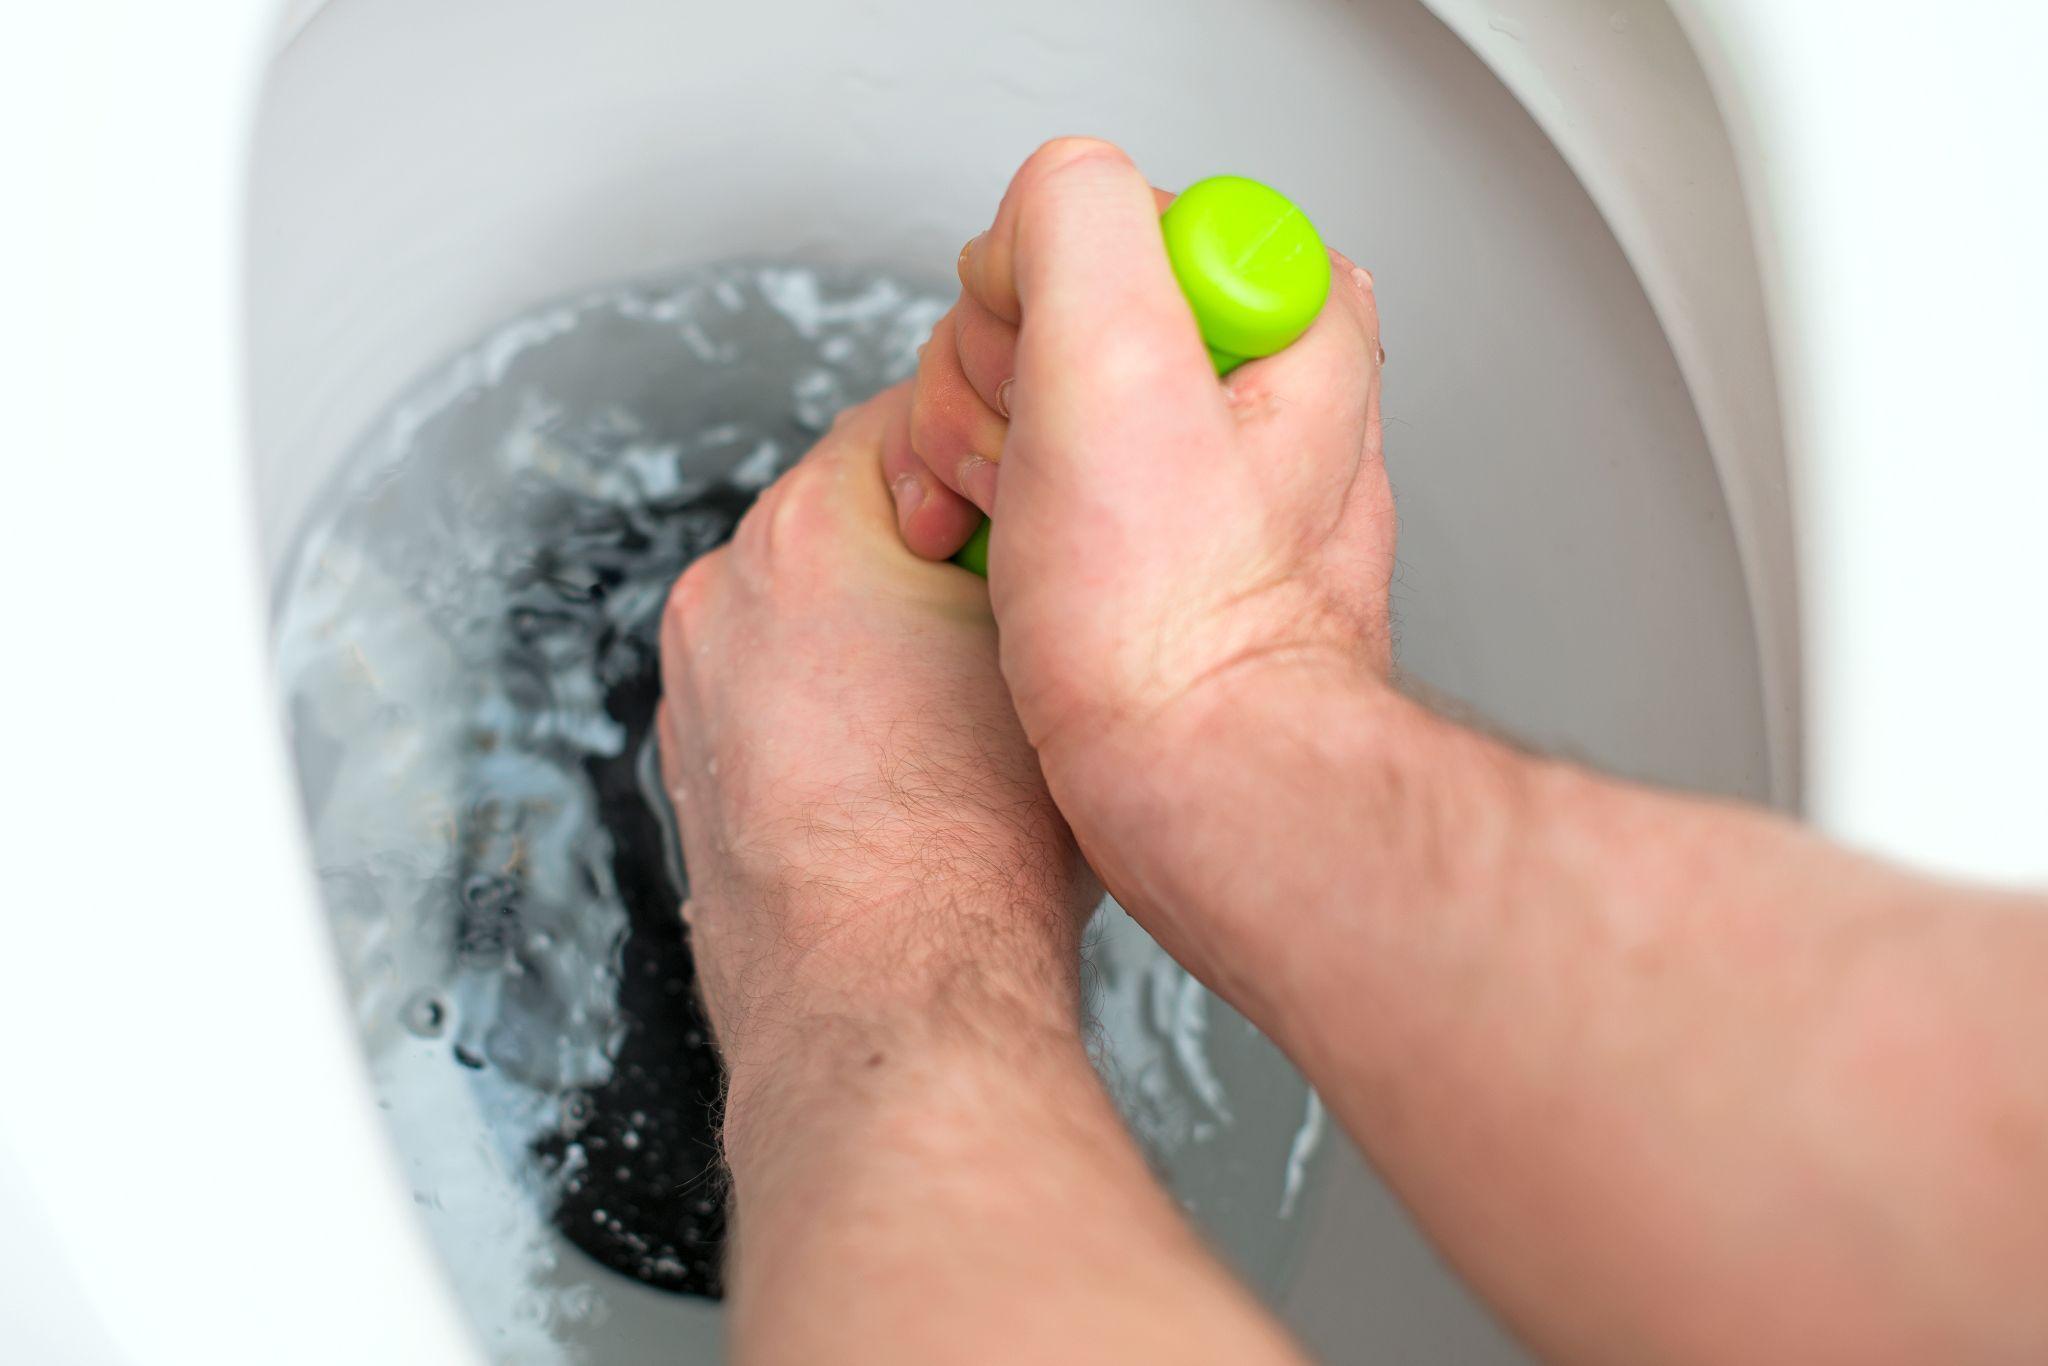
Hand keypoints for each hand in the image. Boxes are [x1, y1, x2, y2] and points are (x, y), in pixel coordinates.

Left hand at [657, 383, 1097, 1133]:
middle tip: (1011, 607)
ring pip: (805, 603)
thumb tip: (1066, 514)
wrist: (889, 998)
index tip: (1034, 492)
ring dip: (872, 623)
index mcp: (814, 529)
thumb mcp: (1058, 653)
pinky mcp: (692, 761)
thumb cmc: (972, 852)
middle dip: (927, 543)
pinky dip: (826, 702)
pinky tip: (897, 765)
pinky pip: (771, 688)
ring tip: (955, 704)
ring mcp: (698, 681)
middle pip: (848, 509)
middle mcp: (730, 590)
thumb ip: (1044, 552)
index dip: (990, 448)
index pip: (907, 413)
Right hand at [886, 139, 1389, 973]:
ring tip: (1030, 532)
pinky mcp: (1144, 531)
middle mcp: (1251, 378)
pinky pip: (1025, 467)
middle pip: (1046, 302)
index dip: (1039, 301)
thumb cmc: (1171, 624)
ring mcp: (1195, 461)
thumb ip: (1076, 216)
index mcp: (1281, 311)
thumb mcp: (1116, 360)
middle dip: (1001, 388)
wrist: (1185, 783)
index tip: (1061, 393)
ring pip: (1022, 386)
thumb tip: (1037, 219)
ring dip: (983, 455)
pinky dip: (991, 508)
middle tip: (1043, 475)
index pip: (1094, 219)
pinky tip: (1014, 559)